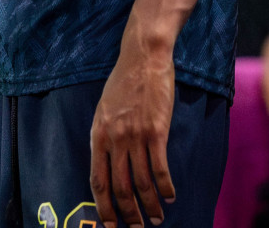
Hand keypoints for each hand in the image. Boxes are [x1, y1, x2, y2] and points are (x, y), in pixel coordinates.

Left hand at [90, 36, 176, 226]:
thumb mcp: (103, 110)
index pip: (97, 180)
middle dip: (128, 214)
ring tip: (157, 218)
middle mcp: (114, 139)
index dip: (103, 207)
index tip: (109, 225)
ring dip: (150, 206)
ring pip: (141, 183)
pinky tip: (170, 196)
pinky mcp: (157, 130)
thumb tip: (106, 166)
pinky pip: (160, 168)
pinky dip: (166, 187)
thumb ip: (104, 137)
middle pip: (120, 188)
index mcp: (98, 135)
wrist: (143, 57)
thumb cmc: (123, 83)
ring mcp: (135, 135)